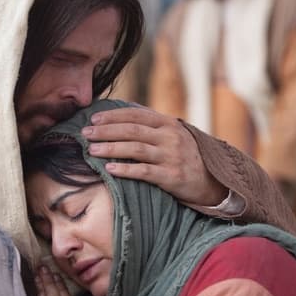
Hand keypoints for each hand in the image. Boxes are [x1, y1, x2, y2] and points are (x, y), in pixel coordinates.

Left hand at [82, 106, 226, 204]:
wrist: (210, 181)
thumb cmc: (184, 156)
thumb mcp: (172, 135)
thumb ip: (151, 125)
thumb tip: (121, 113)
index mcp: (168, 123)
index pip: (136, 114)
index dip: (113, 116)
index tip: (93, 119)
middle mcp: (170, 137)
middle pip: (132, 130)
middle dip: (106, 131)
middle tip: (85, 133)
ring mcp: (171, 156)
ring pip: (135, 149)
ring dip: (110, 148)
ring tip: (91, 150)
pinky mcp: (171, 176)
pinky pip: (144, 172)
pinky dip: (125, 169)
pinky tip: (109, 169)